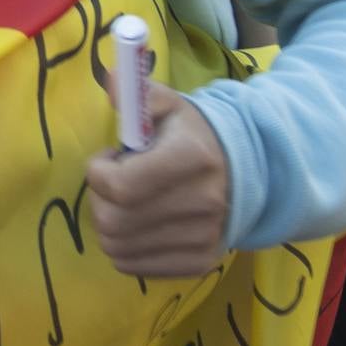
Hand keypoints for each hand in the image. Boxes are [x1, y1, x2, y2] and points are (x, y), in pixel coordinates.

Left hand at [86, 87, 232, 278]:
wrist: (246, 172)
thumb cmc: (191, 135)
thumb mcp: (167, 105)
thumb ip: (137, 94)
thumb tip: (110, 79)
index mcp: (191, 159)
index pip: (119, 186)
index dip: (99, 172)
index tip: (110, 159)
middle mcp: (202, 204)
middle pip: (112, 221)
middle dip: (100, 199)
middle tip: (117, 182)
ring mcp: (203, 239)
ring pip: (117, 247)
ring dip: (109, 223)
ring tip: (130, 202)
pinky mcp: (199, 263)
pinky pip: (134, 266)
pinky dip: (125, 247)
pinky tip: (139, 224)